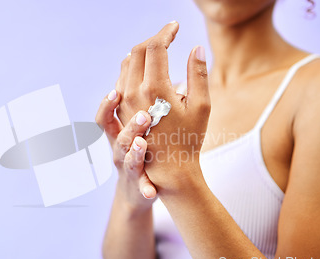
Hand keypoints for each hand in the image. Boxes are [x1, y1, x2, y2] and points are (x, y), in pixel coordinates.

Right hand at [95, 90, 156, 210]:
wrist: (138, 190)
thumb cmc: (141, 150)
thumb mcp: (133, 127)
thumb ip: (136, 102)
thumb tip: (142, 68)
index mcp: (120, 131)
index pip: (108, 114)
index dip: (108, 103)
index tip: (116, 91)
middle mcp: (119, 148)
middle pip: (117, 135)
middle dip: (128, 125)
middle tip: (143, 114)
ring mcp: (127, 167)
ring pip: (126, 158)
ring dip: (134, 152)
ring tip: (142, 144)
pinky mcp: (138, 186)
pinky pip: (141, 187)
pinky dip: (145, 189)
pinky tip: (151, 193)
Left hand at [116, 21, 210, 191]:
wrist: (167, 171)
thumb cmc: (189, 140)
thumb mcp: (201, 107)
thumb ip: (199, 74)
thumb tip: (197, 47)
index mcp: (156, 89)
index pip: (155, 47)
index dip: (166, 32)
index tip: (175, 26)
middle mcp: (133, 93)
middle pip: (137, 52)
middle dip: (153, 39)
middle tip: (168, 36)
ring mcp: (122, 104)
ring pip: (125, 66)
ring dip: (140, 53)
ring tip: (156, 49)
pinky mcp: (118, 113)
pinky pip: (119, 82)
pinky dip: (129, 70)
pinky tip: (139, 71)